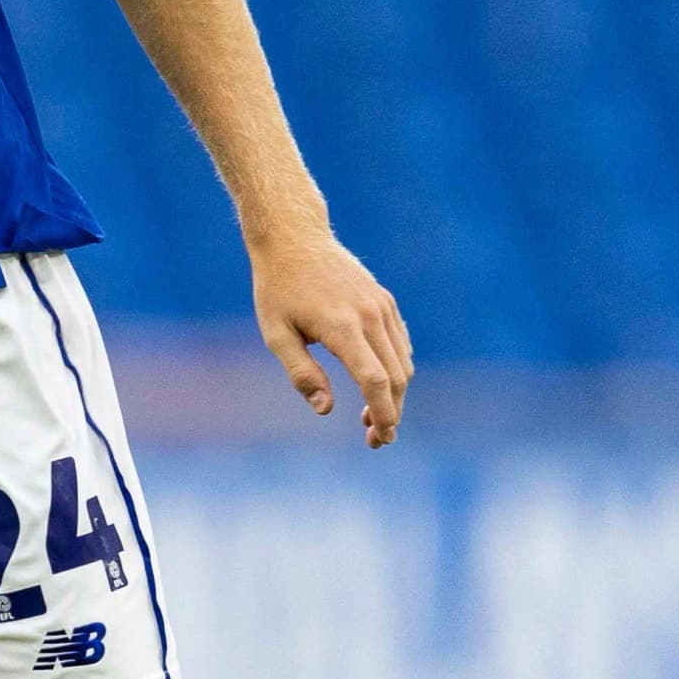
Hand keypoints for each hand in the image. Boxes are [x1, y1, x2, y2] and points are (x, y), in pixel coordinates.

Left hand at [251, 230, 412, 447]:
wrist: (295, 238)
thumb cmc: (278, 288)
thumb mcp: (276, 334)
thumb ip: (301, 373)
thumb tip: (326, 410)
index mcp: (343, 326)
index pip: (375, 380)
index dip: (383, 412)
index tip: (382, 437)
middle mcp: (370, 315)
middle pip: (396, 376)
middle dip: (392, 412)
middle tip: (376, 440)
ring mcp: (382, 306)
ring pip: (403, 362)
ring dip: (395, 394)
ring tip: (372, 419)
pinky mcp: (385, 301)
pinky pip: (400, 343)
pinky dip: (397, 369)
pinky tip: (378, 386)